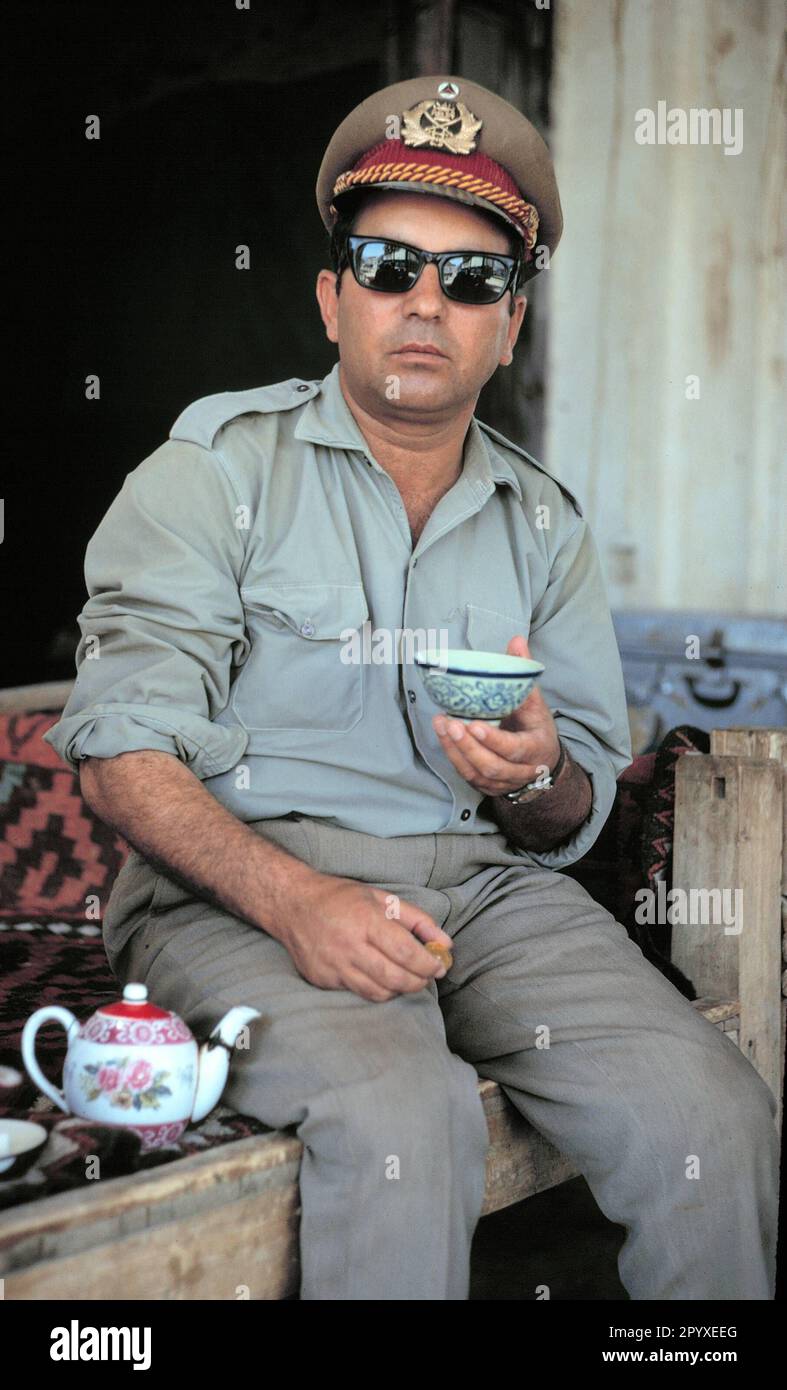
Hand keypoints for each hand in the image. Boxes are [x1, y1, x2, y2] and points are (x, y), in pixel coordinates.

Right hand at [282, 873, 453, 1002]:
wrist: (292, 904)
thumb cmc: (340, 898)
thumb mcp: (381, 898)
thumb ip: (417, 919)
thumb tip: (446, 943)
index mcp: (366, 920)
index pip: (405, 952)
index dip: (428, 964)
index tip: (439, 967)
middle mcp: (349, 945)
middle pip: (395, 978)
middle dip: (418, 982)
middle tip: (427, 977)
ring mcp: (334, 966)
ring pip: (378, 992)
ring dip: (399, 989)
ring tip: (405, 978)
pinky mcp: (322, 979)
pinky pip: (357, 992)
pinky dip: (376, 990)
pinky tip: (381, 978)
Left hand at [432, 635, 560, 796]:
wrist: (541, 759)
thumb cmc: (536, 727)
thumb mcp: (536, 701)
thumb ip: (524, 673)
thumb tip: (516, 641)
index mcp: (536, 749)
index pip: (515, 750)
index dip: (494, 740)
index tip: (475, 724)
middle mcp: (520, 771)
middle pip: (492, 766)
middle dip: (468, 746)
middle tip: (450, 723)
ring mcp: (502, 781)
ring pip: (476, 772)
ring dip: (455, 749)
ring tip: (441, 723)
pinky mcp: (486, 784)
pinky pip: (466, 773)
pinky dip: (452, 754)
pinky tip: (442, 733)